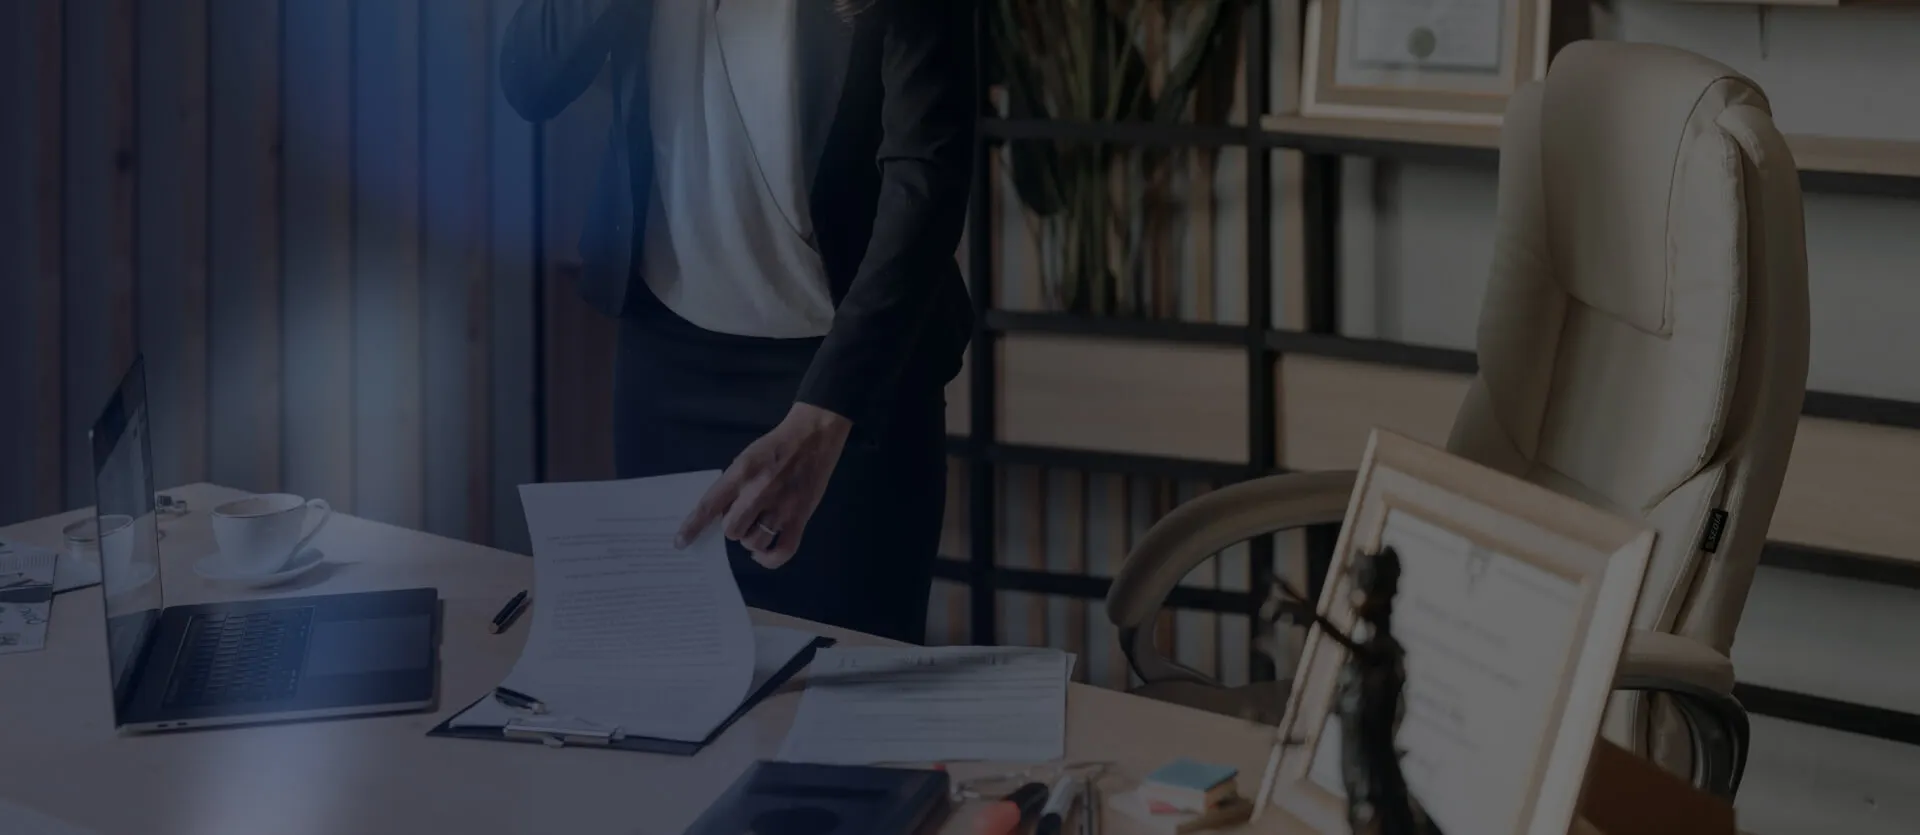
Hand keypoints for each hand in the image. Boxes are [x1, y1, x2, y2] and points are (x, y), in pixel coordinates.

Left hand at [676, 403, 852, 567]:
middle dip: (732, 527)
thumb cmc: (776, 446)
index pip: (709, 506)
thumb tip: (720, 514)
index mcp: (741, 474)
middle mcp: (758, 493)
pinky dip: (769, 559)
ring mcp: (781, 508)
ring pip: (753, 542)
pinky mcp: (800, 518)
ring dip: (750, 539)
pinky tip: (762, 554)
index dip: (692, 527)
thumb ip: (733, 484)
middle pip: (731, 529)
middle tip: (741, 518)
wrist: (814, 436)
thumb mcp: (746, 458)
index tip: (680, 543)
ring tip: (756, 528)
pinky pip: (783, 551)